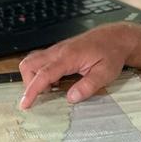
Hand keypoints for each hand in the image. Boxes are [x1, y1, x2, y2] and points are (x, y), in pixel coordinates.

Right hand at [18, 24, 140, 109]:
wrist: (115, 37)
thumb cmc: (111, 53)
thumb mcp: (105, 73)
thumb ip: (88, 86)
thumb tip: (70, 98)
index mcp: (68, 56)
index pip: (43, 74)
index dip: (32, 90)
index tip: (25, 104)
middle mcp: (58, 51)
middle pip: (29, 64)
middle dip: (29, 83)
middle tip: (44, 95)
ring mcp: (57, 49)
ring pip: (32, 61)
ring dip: (34, 77)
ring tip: (52, 89)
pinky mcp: (58, 51)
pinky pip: (41, 60)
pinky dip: (41, 73)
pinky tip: (56, 81)